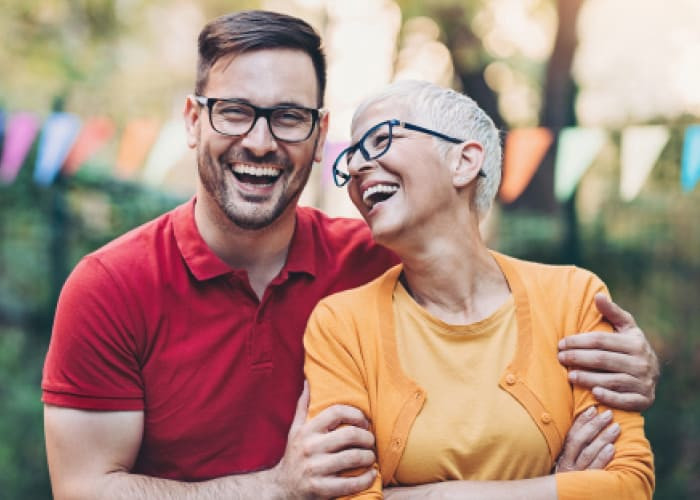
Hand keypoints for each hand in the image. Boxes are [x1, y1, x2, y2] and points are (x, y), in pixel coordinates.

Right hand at [273, 382, 376, 498]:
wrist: (281, 488)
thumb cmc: (294, 455)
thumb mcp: (295, 430)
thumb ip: (303, 407)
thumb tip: (307, 381)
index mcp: (307, 431)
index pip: (336, 412)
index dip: (356, 414)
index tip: (364, 422)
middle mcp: (309, 447)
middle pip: (349, 434)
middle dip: (367, 437)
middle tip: (371, 441)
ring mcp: (314, 469)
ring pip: (352, 458)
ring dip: (369, 457)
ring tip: (371, 457)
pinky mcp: (320, 489)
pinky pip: (350, 483)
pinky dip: (365, 478)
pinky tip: (371, 475)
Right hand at [555, 406, 619, 471]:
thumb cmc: (575, 475)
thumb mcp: (571, 461)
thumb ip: (577, 444)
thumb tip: (590, 421)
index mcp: (562, 453)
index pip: (571, 433)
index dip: (582, 420)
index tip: (594, 409)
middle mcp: (567, 462)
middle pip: (579, 440)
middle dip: (594, 425)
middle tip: (609, 414)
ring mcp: (576, 473)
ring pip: (588, 453)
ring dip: (602, 438)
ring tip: (616, 427)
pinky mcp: (586, 482)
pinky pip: (595, 468)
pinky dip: (603, 457)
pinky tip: (612, 448)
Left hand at [558, 293, 659, 410]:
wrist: (653, 375)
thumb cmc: (631, 348)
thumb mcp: (626, 329)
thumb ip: (612, 312)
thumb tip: (597, 295)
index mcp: (635, 342)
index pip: (601, 341)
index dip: (579, 341)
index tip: (561, 343)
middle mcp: (641, 362)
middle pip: (602, 359)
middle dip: (578, 358)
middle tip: (560, 358)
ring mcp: (643, 382)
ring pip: (611, 380)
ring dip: (588, 378)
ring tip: (569, 375)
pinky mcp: (644, 400)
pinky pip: (625, 400)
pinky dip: (609, 397)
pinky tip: (593, 393)